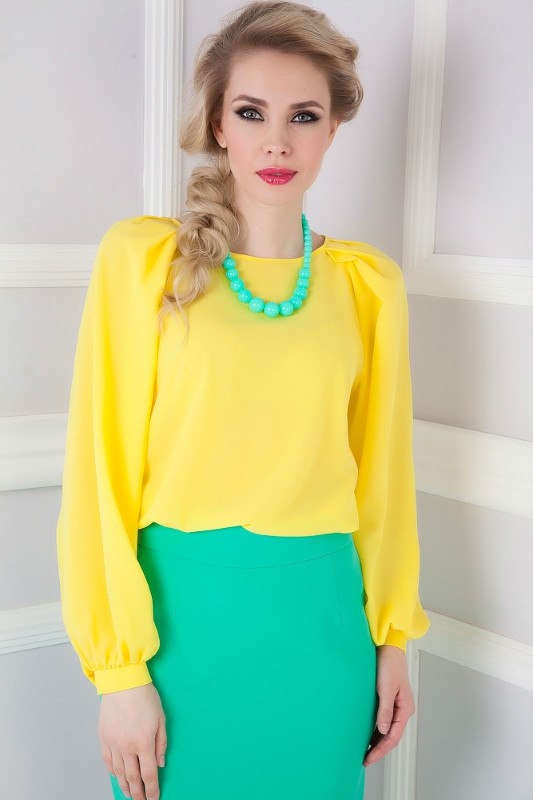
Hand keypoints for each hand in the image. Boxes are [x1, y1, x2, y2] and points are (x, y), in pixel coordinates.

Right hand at [98, 682, 166, 799]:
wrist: (123, 681)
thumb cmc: (144, 696)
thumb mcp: (161, 719)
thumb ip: (161, 744)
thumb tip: (160, 763)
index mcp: (143, 743)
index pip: (148, 774)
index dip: (152, 790)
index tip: (154, 798)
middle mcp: (127, 747)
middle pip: (132, 777)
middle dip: (138, 793)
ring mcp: (113, 743)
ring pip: (118, 772)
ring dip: (124, 785)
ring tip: (129, 793)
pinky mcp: (104, 737)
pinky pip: (107, 760)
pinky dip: (112, 771)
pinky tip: (116, 776)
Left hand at [364, 644, 415, 766]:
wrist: (388, 646)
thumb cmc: (389, 664)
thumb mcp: (386, 688)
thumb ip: (385, 710)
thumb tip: (381, 731)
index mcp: (405, 709)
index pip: (393, 737)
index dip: (380, 750)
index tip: (368, 759)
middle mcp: (402, 709)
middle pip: (391, 736)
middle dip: (379, 749)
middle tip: (365, 760)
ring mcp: (396, 705)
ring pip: (387, 729)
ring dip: (377, 741)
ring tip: (364, 751)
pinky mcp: (388, 699)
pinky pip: (383, 719)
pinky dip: (375, 729)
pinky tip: (367, 734)